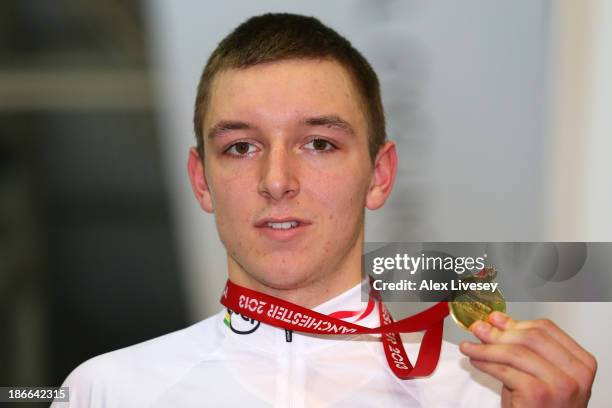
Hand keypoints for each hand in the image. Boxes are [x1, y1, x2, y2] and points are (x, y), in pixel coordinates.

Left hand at [459, 312, 596, 406]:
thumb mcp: (538, 374)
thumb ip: (523, 347)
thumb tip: (497, 321)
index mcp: (581, 363)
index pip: (546, 329)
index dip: (515, 322)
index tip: (494, 320)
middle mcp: (576, 374)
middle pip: (531, 337)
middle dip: (499, 332)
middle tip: (478, 330)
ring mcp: (560, 385)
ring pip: (515, 352)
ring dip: (486, 348)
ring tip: (469, 347)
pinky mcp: (539, 395)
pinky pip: (504, 370)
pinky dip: (485, 362)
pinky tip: (476, 360)